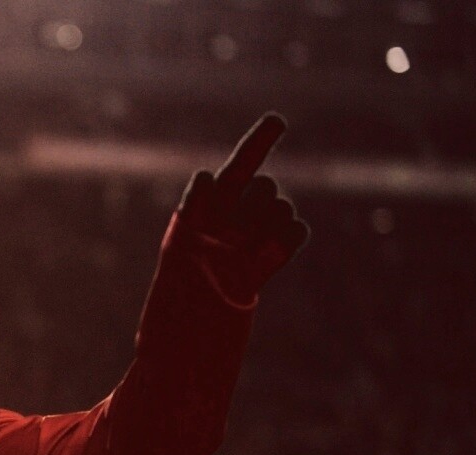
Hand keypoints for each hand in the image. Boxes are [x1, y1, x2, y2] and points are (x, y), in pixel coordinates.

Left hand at [169, 113, 310, 302]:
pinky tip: (264, 255)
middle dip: (254, 204)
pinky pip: (297, 231)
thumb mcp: (179, 238)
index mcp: (217, 198)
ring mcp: (263, 229)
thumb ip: (193, 206)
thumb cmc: (181, 275)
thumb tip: (206, 176)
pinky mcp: (279, 250)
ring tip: (240, 253)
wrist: (196, 312)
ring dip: (264, 227)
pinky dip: (284, 241)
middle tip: (230, 233)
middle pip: (266, 186)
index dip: (260, 140)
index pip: (243, 163)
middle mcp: (243, 209)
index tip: (277, 121)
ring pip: (282, 208)